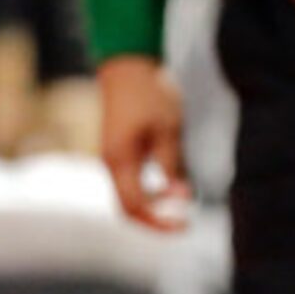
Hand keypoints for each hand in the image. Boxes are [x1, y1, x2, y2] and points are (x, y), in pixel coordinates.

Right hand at [95, 55, 189, 230]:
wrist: (125, 68)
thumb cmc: (148, 95)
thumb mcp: (168, 130)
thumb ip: (172, 166)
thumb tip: (181, 197)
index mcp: (120, 160)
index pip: (136, 206)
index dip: (160, 221)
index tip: (185, 224)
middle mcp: (110, 164)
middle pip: (127, 209)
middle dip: (154, 222)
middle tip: (182, 225)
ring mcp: (110, 159)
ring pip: (126, 198)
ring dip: (151, 209)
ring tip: (178, 210)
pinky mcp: (116, 154)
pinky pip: (127, 185)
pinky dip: (147, 196)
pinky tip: (167, 192)